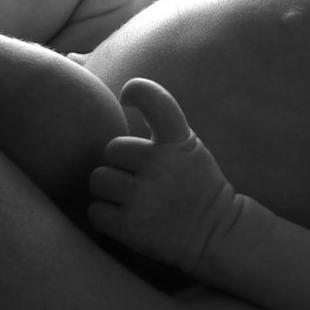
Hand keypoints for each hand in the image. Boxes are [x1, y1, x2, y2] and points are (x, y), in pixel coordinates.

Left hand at [87, 79, 237, 274]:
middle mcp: (161, 165)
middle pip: (111, 150)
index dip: (137, 91)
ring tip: (131, 199)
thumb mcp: (186, 144)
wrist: (215, 233)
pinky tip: (126, 217)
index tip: (126, 97)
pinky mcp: (132, 228)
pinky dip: (105, 216)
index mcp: (178, 141)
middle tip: (139, 179)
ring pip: (98, 181)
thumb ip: (157, 121)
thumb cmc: (191, 182)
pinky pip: (95, 211)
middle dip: (119, 165)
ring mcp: (146, 197)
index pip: (155, 100)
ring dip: (108, 191)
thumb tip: (94, 76)